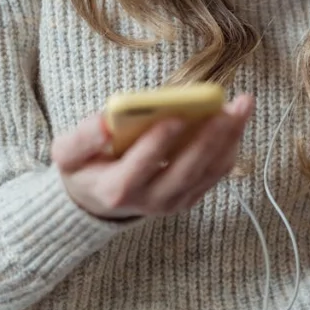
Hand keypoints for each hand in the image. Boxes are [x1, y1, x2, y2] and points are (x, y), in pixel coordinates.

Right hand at [51, 94, 253, 220]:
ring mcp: (172, 202)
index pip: (141, 167)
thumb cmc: (85, 166)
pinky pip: (215, 174)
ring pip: (207, 172)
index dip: (157, 144)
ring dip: (228, 139)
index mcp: (115, 189)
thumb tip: (104, 121)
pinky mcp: (189, 197)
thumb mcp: (67, 153)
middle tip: (228, 107)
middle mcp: (148, 200)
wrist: (98, 198)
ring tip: (242, 107)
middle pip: (184, 171)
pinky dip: (229, 148)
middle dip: (209, 137)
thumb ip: (82, 138)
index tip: (174, 117)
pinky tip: (237, 122)